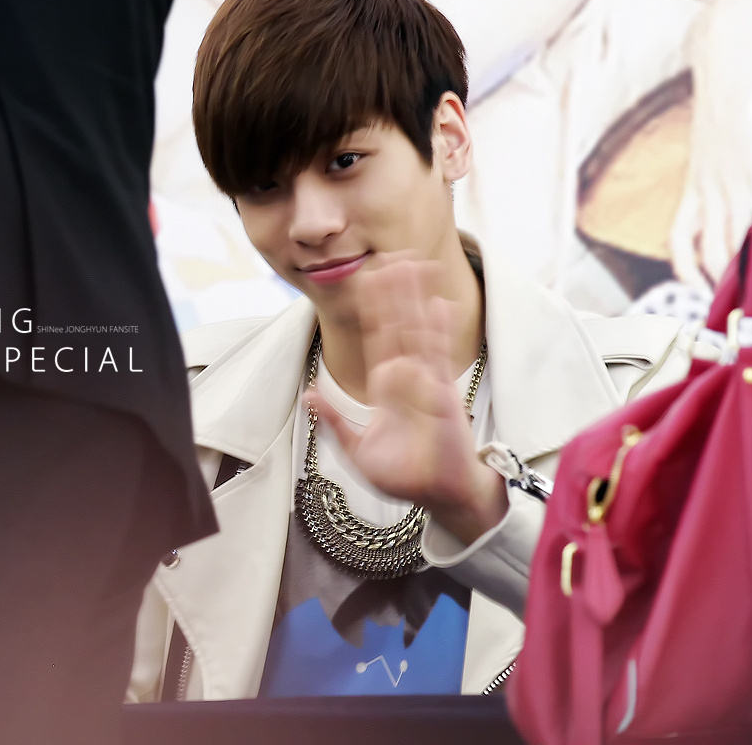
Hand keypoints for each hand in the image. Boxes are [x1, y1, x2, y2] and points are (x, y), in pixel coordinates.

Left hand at [306, 256, 506, 545]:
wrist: (441, 496)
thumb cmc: (405, 477)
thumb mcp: (357, 450)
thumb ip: (333, 422)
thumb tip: (306, 396)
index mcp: (385, 387)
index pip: (377, 338)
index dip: (373, 309)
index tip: (369, 278)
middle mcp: (406, 378)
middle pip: (399, 325)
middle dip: (396, 292)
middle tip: (393, 254)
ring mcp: (427, 383)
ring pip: (419, 332)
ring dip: (417, 299)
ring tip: (417, 266)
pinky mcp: (445, 395)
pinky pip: (440, 359)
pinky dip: (440, 332)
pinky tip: (440, 306)